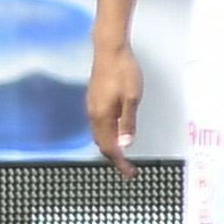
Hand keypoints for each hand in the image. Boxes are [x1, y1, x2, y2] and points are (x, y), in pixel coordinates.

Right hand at [86, 42, 141, 175]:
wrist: (109, 50)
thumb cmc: (123, 72)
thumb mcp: (132, 98)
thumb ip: (128, 122)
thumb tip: (124, 146)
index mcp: (102, 116)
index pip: (110, 147)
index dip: (120, 163)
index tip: (130, 174)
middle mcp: (93, 114)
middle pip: (101, 144)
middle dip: (114, 158)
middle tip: (129, 169)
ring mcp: (91, 107)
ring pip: (99, 135)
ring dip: (110, 147)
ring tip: (124, 155)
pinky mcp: (93, 100)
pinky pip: (98, 125)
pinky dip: (107, 136)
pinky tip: (116, 134)